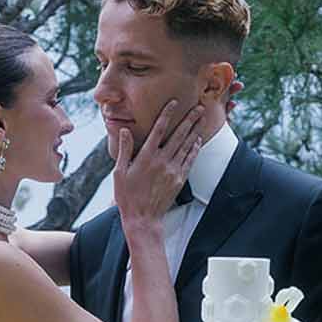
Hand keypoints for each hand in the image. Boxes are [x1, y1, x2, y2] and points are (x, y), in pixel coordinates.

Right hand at [110, 101, 204, 231]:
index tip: (174, 102)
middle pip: (178, 135)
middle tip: (199, 107)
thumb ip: (125, 150)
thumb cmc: (127, 196)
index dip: (167, 114)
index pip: (158, 130)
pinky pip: (190, 160)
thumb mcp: (119, 173)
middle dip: (189, 119)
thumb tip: (123, 130)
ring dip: (195, 131)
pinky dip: (195, 149)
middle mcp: (162, 161)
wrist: (143, 218)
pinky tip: (198, 140)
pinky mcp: (179, 180)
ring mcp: (173, 170)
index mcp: (146, 157)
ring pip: (187, 146)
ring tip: (202, 119)